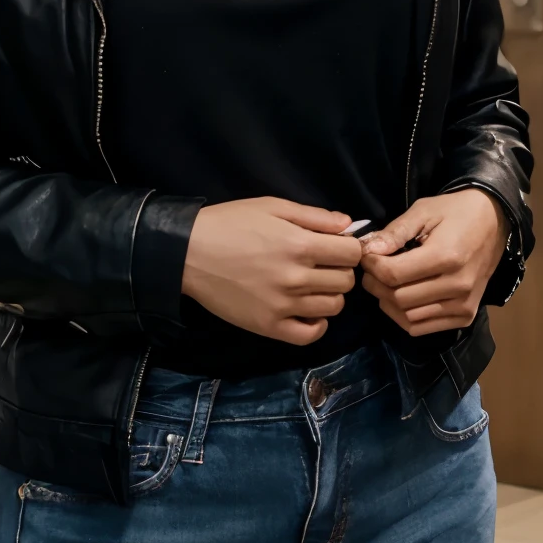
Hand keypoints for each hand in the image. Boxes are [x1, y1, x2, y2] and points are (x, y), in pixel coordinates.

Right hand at [183, 198, 360, 343]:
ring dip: (328, 294)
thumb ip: (314, 216)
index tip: (336, 247)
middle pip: (346, 281)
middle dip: (339, 269)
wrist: (189, 252)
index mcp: (301, 245)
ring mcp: (284, 306)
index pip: (352, 254)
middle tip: (321, 264)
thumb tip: (348, 226)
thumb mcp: (272, 207)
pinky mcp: (269, 326)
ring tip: (310, 284)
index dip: (349, 248)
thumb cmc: (231, 223)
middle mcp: (297, 278)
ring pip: (333, 307)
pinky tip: (307, 310)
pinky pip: (310, 334)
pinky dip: (316, 324)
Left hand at [359, 189, 508, 336]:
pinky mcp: (466, 316)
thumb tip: (368, 251)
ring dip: (387, 303)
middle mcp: (458, 286)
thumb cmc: (456, 212)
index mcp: (446, 256)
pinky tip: (400, 298)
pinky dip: (404, 317)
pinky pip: (423, 328)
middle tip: (371, 271)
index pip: (394, 274)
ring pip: (408, 318)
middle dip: (376, 285)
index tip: (366, 256)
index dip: (371, 267)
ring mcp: (464, 305)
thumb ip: (395, 232)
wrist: (494, 223)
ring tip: (384, 283)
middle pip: (399, 298)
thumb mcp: (424, 211)